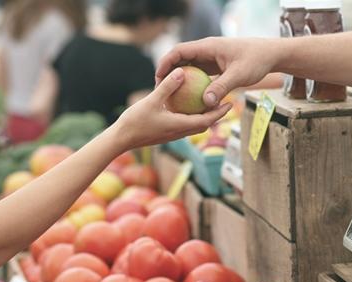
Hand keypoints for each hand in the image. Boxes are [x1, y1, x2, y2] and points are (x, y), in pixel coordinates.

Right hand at [112, 67, 231, 150]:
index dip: (220, 112)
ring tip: (210, 103)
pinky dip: (191, 116)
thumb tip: (182, 72)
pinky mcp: (166, 133)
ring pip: (194, 126)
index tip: (230, 103)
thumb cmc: (135, 121)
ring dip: (204, 116)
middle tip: (226, 102)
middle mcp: (179, 132)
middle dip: (216, 114)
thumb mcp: (151, 100)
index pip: (206, 120)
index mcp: (180, 126)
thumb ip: (167, 87)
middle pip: (204, 124)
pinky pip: (184, 124)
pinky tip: (187, 106)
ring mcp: (173, 134)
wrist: (121, 140)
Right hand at [155, 37, 279, 107]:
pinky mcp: (216, 66)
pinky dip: (193, 85)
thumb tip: (205, 103)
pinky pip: (199, 75)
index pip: (179, 51)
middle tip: (160, 90)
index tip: (158, 78)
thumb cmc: (256, 60)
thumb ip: (221, 87)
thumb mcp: (239, 75)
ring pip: (189, 67)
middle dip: (168, 73)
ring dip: (180, 80)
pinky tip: (189, 100)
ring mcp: (211, 58)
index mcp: (208, 47)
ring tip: (171, 97)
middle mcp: (207, 50)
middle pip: (180, 59)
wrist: (271, 55)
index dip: (165, 63)